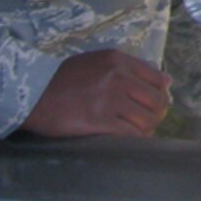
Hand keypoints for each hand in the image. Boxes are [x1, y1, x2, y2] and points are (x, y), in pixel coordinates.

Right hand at [20, 49, 171, 137]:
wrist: (33, 93)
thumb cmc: (63, 79)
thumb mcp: (96, 62)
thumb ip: (129, 68)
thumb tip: (166, 81)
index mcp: (117, 60)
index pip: (157, 78)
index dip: (161, 94)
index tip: (155, 104)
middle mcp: (118, 77)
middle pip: (157, 100)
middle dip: (157, 114)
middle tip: (149, 122)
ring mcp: (110, 100)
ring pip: (147, 119)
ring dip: (147, 128)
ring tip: (138, 132)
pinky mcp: (100, 121)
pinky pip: (131, 134)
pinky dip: (135, 139)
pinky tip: (130, 140)